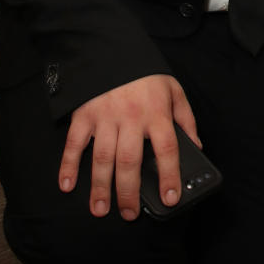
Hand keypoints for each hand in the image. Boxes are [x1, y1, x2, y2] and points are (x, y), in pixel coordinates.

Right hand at [58, 72, 198, 219]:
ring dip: (100, 187)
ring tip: (100, 210)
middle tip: (130, 215)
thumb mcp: (173, 90)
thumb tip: (196, 147)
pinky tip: (67, 185)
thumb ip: (185, 119)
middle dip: (129, 192)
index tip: (170, 198)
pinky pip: (74, 143)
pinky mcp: (83, 115)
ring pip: (102, 158)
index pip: (167, 149)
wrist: (111, 48)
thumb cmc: (145, 74)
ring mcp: (104, 117)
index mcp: (156, 112)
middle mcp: (130, 118)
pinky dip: (67, 165)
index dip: (169, 175)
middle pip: (130, 161)